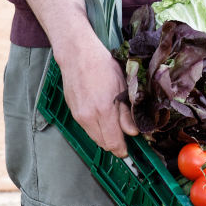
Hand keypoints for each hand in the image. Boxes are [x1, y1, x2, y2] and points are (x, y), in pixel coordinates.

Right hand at [61, 33, 137, 156]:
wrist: (78, 56)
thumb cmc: (103, 66)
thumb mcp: (122, 87)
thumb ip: (126, 113)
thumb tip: (133, 132)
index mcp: (104, 110)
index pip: (113, 142)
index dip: (122, 149)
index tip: (128, 149)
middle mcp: (89, 117)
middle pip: (103, 144)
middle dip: (114, 143)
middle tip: (124, 133)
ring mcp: (79, 116)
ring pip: (94, 137)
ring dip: (104, 135)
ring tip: (113, 121)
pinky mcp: (73, 113)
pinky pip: (86, 128)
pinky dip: (95, 127)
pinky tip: (101, 113)